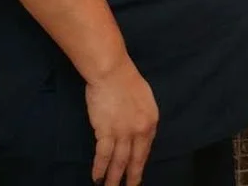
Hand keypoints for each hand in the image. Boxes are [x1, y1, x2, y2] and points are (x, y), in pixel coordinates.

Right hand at [85, 58, 157, 185]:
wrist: (112, 72)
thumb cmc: (127, 80)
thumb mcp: (145, 100)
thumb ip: (143, 119)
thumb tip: (138, 133)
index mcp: (151, 121)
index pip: (146, 149)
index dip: (139, 163)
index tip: (136, 174)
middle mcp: (140, 131)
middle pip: (135, 160)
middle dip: (131, 178)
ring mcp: (123, 132)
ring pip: (119, 161)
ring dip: (114, 178)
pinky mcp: (105, 131)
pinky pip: (103, 155)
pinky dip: (99, 167)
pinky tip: (96, 177)